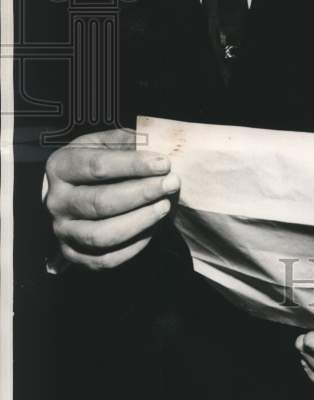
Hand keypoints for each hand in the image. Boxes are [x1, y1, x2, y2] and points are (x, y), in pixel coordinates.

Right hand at [45, 128, 178, 269]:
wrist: (78, 189)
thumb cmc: (99, 161)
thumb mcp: (107, 142)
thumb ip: (127, 140)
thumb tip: (155, 143)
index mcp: (60, 166)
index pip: (97, 166)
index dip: (133, 165)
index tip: (163, 163)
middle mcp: (55, 201)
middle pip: (101, 202)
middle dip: (142, 193)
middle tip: (171, 183)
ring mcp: (62, 230)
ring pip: (101, 235)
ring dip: (140, 221)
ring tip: (165, 206)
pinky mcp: (73, 254)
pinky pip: (105, 259)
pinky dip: (133, 246)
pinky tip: (153, 228)